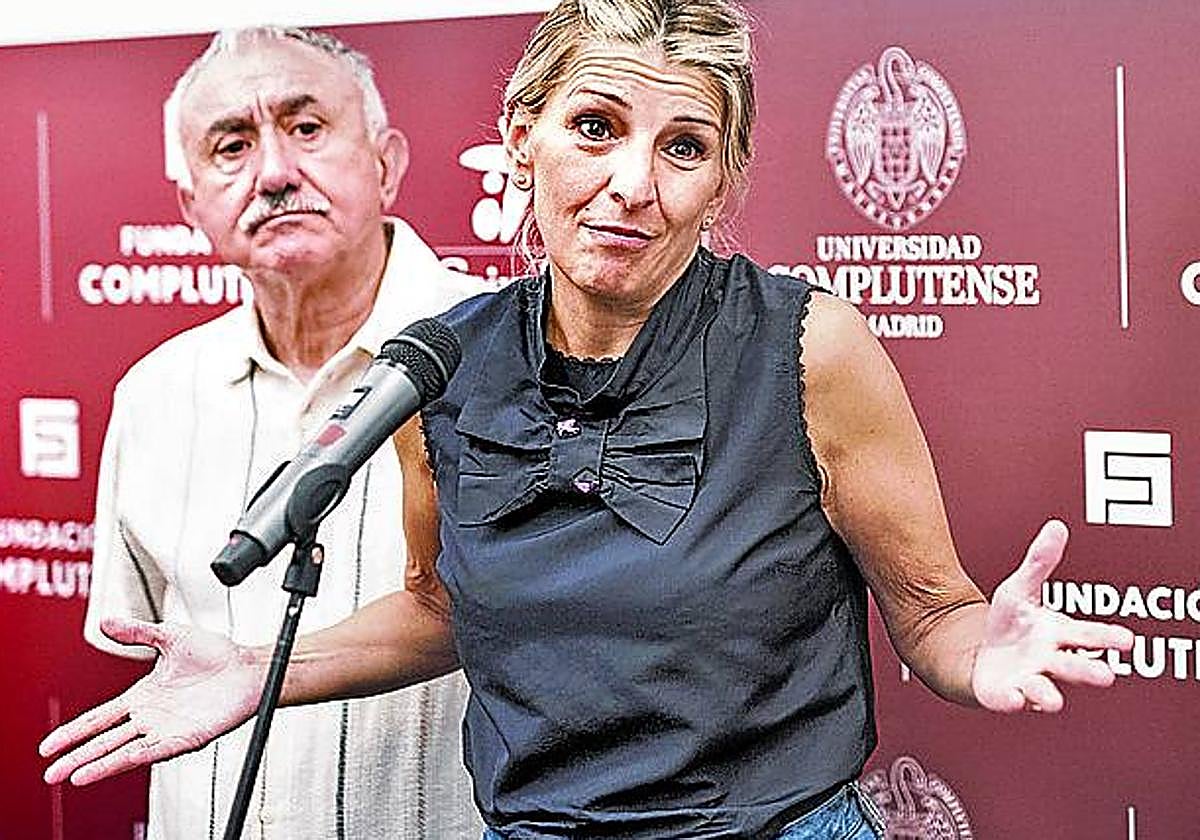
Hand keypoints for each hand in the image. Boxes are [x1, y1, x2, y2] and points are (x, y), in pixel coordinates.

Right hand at [40, 618, 263, 784]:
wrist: (251, 667)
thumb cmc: (217, 654)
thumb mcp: (170, 637)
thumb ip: (137, 632)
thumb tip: (106, 621)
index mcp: (143, 697)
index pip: (99, 718)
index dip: (74, 732)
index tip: (50, 745)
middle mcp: (152, 717)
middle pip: (106, 741)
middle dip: (77, 757)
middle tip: (51, 773)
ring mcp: (169, 729)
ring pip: (126, 751)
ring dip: (100, 764)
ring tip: (75, 776)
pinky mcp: (189, 736)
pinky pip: (159, 750)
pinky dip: (138, 756)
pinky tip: (119, 762)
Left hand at [971, 519, 1134, 712]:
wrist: (977, 653)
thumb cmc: (1008, 625)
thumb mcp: (1020, 588)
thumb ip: (1039, 561)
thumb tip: (1056, 527)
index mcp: (1059, 634)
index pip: (1088, 635)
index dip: (1106, 637)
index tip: (1125, 640)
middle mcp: (1050, 661)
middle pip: (1073, 666)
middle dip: (1089, 671)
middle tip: (1105, 675)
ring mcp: (1030, 679)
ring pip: (1044, 690)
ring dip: (1049, 694)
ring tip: (1053, 698)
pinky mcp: (1006, 694)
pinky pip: (1009, 700)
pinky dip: (1012, 701)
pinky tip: (1015, 697)